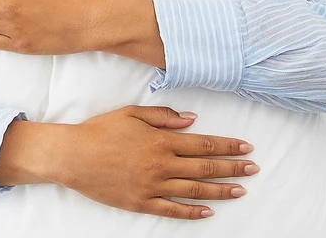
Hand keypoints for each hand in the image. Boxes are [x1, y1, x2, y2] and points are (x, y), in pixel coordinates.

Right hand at [0, 105, 259, 219]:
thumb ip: (165, 117)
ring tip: (240, 190)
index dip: (228, 146)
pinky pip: (171, 209)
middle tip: (254, 169)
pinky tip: (208, 212)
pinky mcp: (140, 202)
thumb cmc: (101, 130)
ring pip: (194, 190)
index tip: (247, 147)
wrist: (71, 156)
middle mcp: (161, 164)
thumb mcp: (133, 113)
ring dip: (220, 191)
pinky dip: (191, 212)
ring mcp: (151, 185)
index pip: (204, 144)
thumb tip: (193, 119)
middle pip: (205, 168)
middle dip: (233, 168)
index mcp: (162, 140)